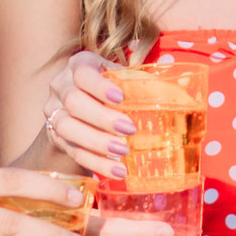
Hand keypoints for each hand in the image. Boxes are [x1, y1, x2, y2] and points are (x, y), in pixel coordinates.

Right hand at [42, 50, 132, 180]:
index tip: (120, 98)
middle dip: (102, 118)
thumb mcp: (124, 80)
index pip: (82, 72)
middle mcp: (61, 86)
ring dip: (97, 142)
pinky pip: (73, 151)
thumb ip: (142, 83)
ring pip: (67, 128)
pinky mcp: (56, 138)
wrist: (85, 108)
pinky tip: (117, 170)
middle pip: (73, 102)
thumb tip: (180, 95)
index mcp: (79, 65)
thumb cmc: (113, 89)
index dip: (99, 85)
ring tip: (123, 152)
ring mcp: (54, 113)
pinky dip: (96, 162)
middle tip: (129, 130)